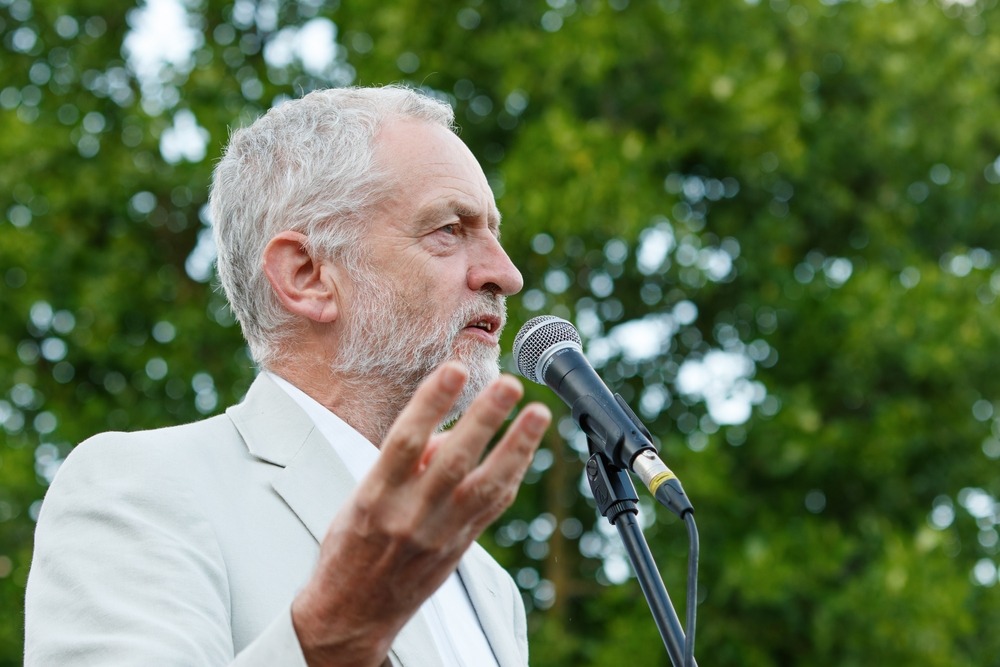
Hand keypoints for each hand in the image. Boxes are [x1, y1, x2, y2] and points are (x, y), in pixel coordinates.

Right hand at [291, 361, 551, 666]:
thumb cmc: (351, 547)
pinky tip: (527, 447)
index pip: (405, 441)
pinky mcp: (459, 548)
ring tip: (538, 414)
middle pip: (454, 462)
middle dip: (485, 420)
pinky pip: (492, 507)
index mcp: (375, 497)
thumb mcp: (360, 498)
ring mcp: (439, 535)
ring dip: (516, 447)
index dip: (431, 403)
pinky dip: (512, 474)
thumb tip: (446, 434)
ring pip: (485, 487)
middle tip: (510, 385)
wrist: (352, 614)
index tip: (452, 370)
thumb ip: (402, 463)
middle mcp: (409, 517)